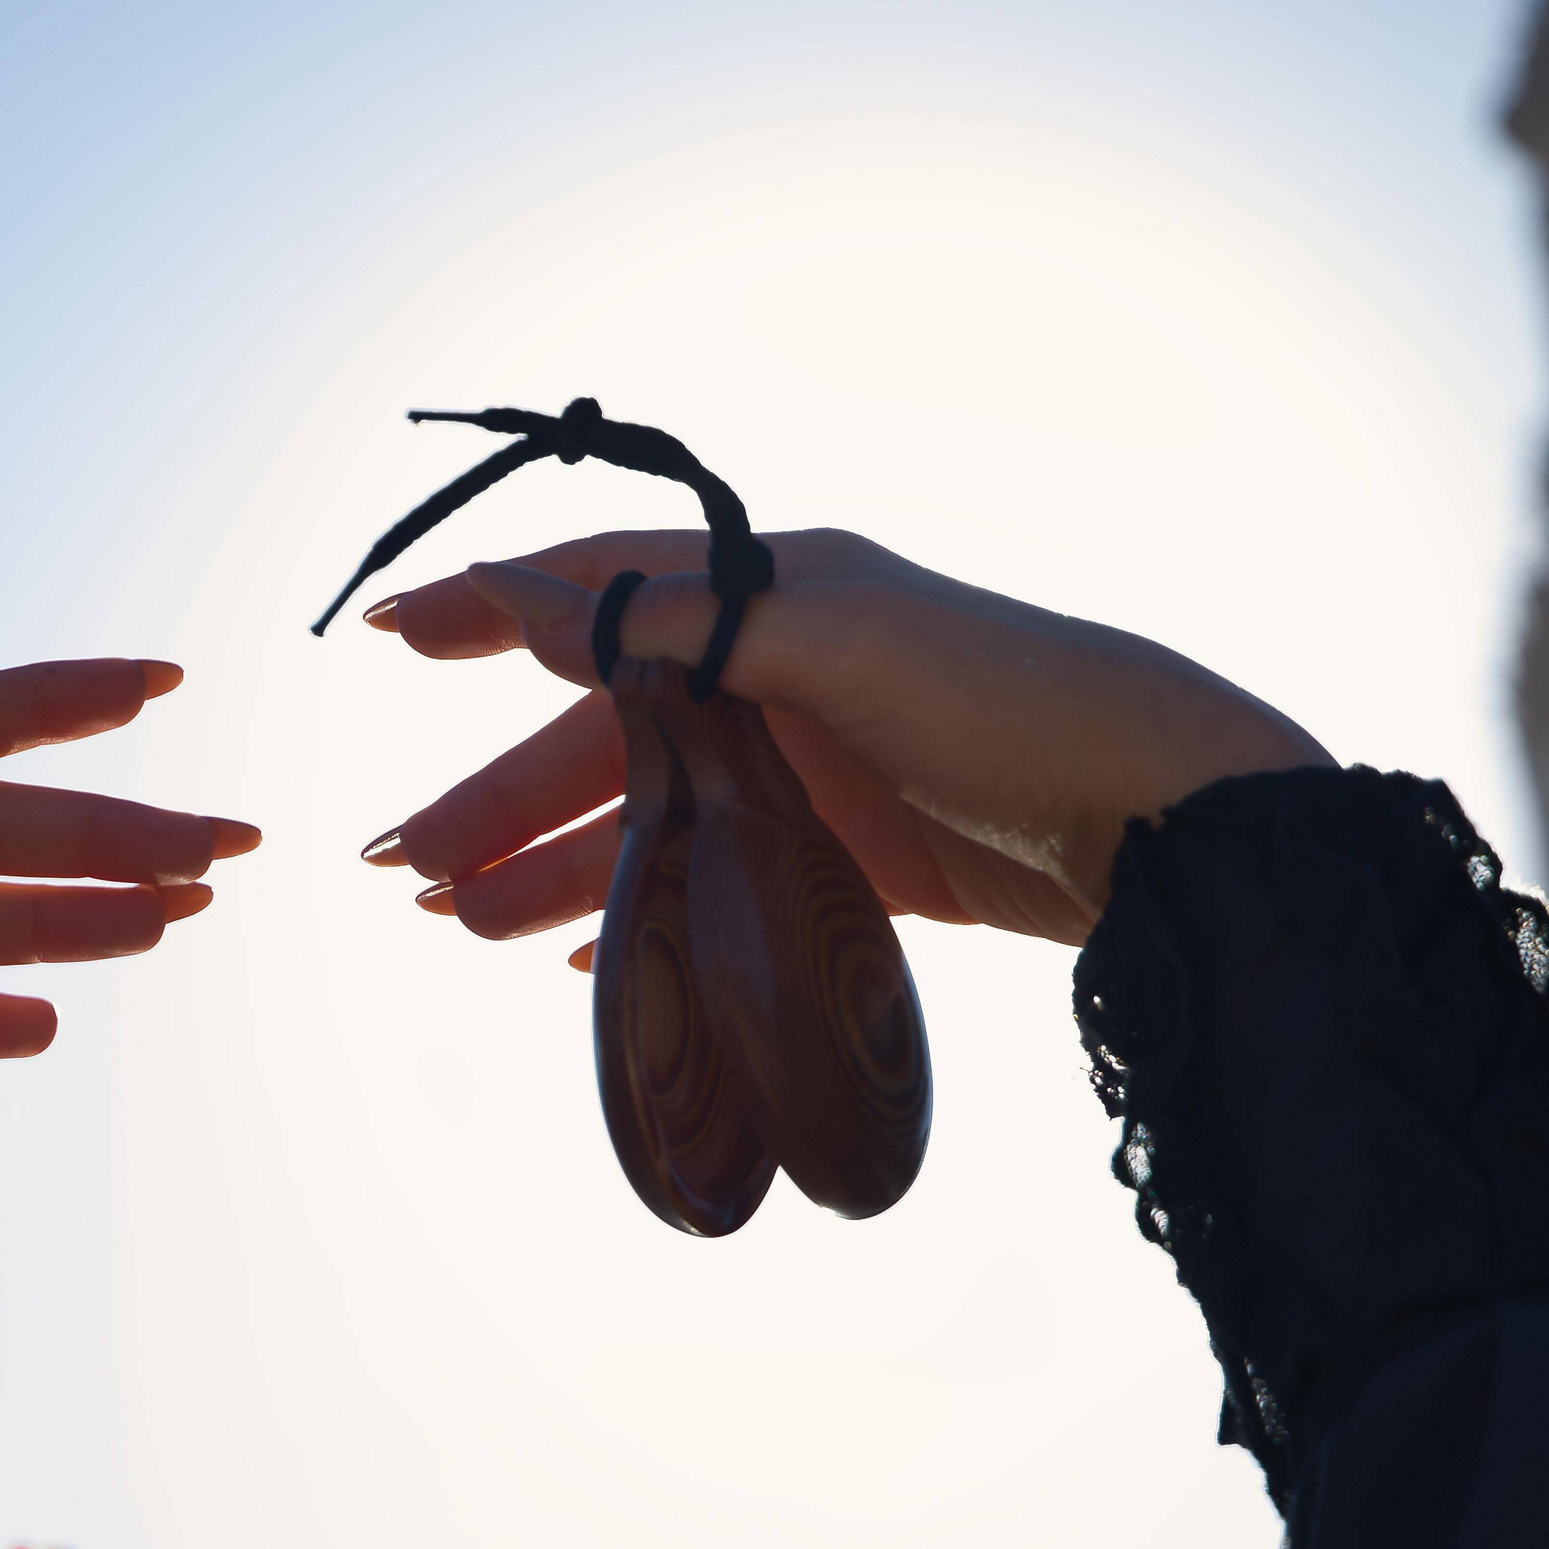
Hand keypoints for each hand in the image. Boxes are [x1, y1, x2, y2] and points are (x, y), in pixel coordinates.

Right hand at [360, 530, 1328, 950]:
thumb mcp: (833, 640)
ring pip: (651, 819)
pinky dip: (650, 916)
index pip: (601, 591)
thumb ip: (679, 626)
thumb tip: (526, 590)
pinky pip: (717, 884)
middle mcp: (781, 674)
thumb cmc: (1005, 699)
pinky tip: (586, 958)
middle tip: (400, 865)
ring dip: (553, 869)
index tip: (388, 634)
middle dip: (498, 793)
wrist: (1160, 816)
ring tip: (458, 923)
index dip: (492, 610)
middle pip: (606, 733)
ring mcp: (815, 771)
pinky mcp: (852, 863)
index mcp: (773, 596)